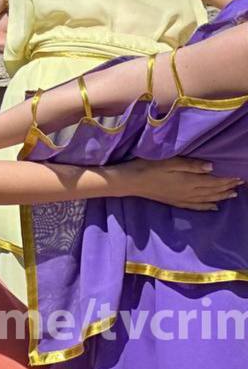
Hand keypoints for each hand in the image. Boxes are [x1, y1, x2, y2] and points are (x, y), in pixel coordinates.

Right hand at [115, 157, 242, 209]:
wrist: (131, 182)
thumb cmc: (148, 167)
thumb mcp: (169, 162)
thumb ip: (191, 165)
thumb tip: (212, 167)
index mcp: (189, 181)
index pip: (214, 181)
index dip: (228, 179)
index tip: (239, 176)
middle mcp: (189, 192)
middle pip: (213, 191)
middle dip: (228, 187)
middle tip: (240, 184)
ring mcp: (182, 199)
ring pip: (207, 199)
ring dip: (221, 196)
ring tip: (233, 194)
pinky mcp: (176, 202)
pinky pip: (196, 206)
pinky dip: (208, 207)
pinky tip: (214, 207)